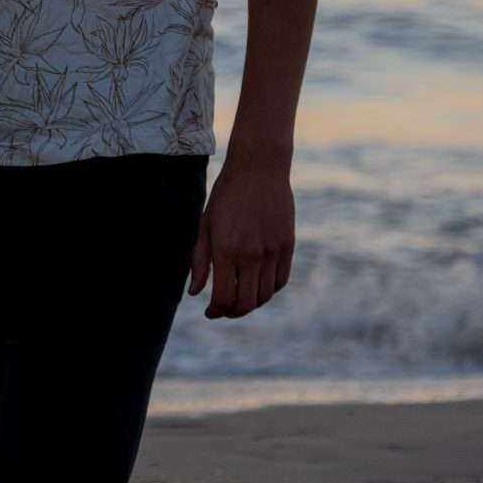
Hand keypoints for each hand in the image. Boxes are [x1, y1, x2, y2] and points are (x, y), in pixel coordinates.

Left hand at [188, 163, 294, 319]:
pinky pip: (280, 281)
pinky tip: (257, 286)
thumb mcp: (205, 225)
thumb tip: (195, 293)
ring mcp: (272, 252)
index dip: (216, 311)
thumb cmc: (225, 196)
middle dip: (232, 312)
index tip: (210, 312)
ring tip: (239, 298)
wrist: (258, 170)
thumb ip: (199, 261)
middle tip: (223, 310)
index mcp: (226, 250)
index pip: (223, 298)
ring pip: (264, 296)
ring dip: (251, 304)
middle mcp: (251, 255)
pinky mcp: (287, 246)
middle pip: (245, 303)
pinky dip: (268, 291)